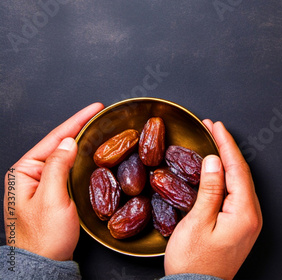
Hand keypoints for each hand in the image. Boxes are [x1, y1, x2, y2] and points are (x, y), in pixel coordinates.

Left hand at [3, 103, 103, 260]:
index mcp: (24, 172)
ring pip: (65, 155)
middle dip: (80, 127)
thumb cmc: (44, 237)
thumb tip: (69, 142)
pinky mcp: (53, 193)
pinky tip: (92, 153)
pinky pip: (68, 168)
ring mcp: (41, 184)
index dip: (76, 121)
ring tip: (98, 128)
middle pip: (59, 143)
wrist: (45, 263)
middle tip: (100, 115)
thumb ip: (57, 167)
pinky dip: (82, 158)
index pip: (54, 138)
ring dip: (82, 141)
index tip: (94, 109)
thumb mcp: (51, 199)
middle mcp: (31, 175)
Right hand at [164, 120, 262, 279]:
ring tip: (215, 141)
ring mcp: (248, 221)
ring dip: (227, 161)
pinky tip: (219, 169)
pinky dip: (227, 177)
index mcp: (244, 213)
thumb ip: (210, 189)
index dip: (226, 144)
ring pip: (239, 181)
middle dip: (227, 148)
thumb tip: (215, 161)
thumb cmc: (194, 262)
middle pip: (241, 172)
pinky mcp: (240, 225)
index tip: (216, 126)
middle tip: (212, 128)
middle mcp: (252, 215)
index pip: (237, 168)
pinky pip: (236, 193)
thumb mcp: (198, 222)